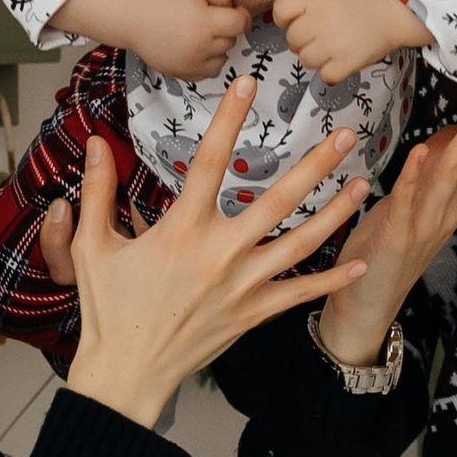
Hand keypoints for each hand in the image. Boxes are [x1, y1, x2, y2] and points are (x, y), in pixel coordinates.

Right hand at [56, 0, 251, 78]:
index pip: (241, 24)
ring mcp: (191, 63)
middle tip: (209, 19)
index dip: (241, 16)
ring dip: (218, 47)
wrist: (131, 17)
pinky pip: (208, 72)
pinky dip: (207, 62)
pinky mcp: (182, 73)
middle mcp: (201, 46)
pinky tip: (195, 48)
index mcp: (205, 22)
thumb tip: (237, 11)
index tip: (236, 12)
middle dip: (226, 29)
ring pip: (223, 58)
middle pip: (232, 40)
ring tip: (201, 34)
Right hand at [63, 81, 370, 431]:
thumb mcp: (93, 245)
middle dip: (316, 163)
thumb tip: (95, 142)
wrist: (127, 372)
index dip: (230, 118)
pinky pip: (300, 294)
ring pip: (301, 242)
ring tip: (363, 185)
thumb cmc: (109, 309)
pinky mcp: (253, 314)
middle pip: (279, 199)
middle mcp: (220, 254)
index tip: (249, 84)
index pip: (211, 161)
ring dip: (336, 212)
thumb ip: (98, 190)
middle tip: (346, 133)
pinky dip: (332, 280)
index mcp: (182, 230)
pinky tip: (360, 261)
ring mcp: (242, 286)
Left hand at [270, 0, 430, 85]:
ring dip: (315, 57)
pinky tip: (341, 60)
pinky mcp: (346, 62)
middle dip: (302, 40)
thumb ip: (310, 1)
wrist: (398, 9)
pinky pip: (325, 75)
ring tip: (331, 48)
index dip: (284, 19)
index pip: (280, 11)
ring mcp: (331, 43)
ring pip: (305, 60)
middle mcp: (319, 20)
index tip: (293, 20)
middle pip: (292, 39)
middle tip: (319, 36)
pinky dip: (332, 71)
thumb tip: (293, 19)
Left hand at [313, 70, 456, 366]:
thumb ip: (433, 172)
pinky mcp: (396, 238)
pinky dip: (416, 177)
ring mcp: (426, 224)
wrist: (365, 309)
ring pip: (453, 174)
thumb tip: (446, 135)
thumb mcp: (410, 201)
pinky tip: (424, 150)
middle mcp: (449, 208)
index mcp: (453, 197)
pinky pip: (407, 203)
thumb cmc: (384, 251)